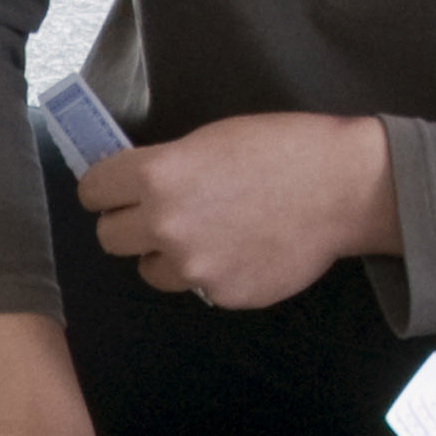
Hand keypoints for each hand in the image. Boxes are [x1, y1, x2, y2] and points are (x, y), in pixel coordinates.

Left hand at [73, 112, 397, 310]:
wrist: (343, 188)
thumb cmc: (282, 148)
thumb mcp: (209, 140)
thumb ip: (164, 167)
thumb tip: (135, 186)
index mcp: (156, 176)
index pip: (92, 191)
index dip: (105, 188)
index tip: (116, 190)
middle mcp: (165, 226)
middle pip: (109, 237)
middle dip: (129, 223)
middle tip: (158, 214)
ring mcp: (194, 268)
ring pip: (150, 270)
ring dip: (166, 255)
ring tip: (206, 234)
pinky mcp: (222, 295)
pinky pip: (197, 287)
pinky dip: (211, 273)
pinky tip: (242, 249)